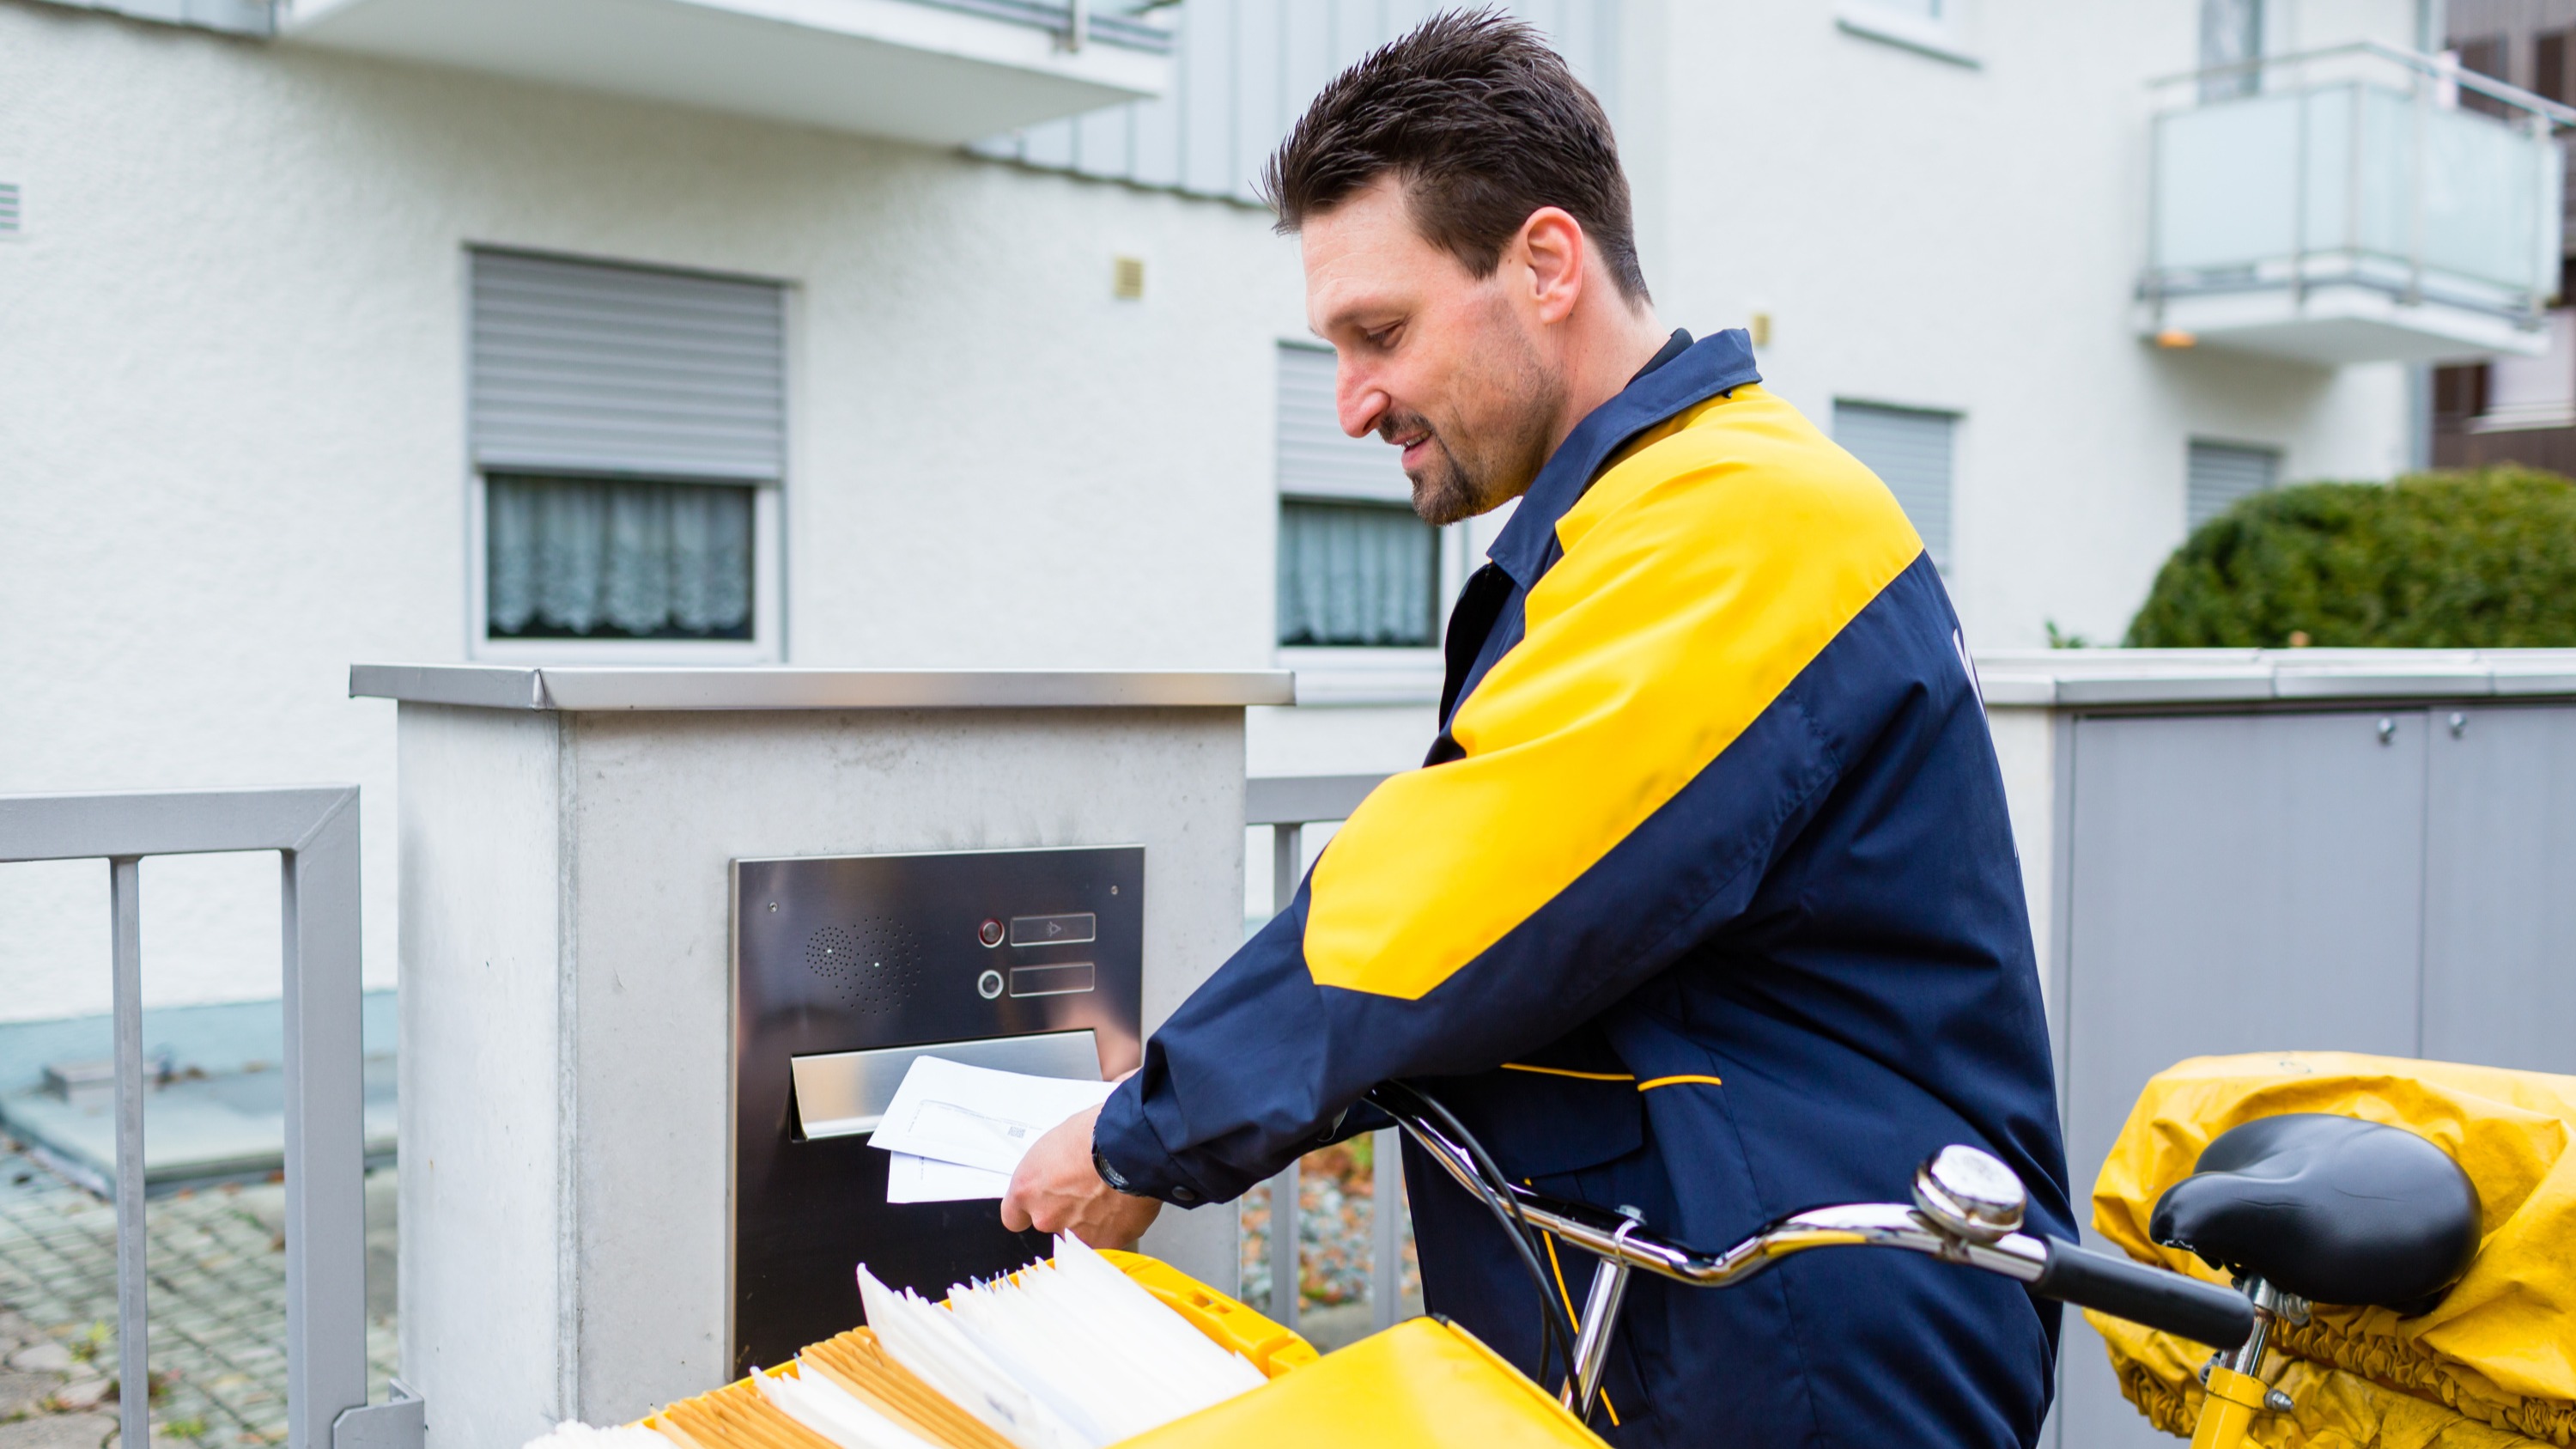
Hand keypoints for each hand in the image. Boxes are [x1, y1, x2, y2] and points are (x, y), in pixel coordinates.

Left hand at [1001, 1104, 1162, 1248]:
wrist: (1129, 1147)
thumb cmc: (1096, 1134)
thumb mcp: (1057, 1143)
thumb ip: (1049, 1170)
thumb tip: (1058, 1171)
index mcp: (1027, 1189)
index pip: (1013, 1217)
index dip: (1030, 1210)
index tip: (1040, 1204)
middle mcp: (1045, 1215)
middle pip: (1050, 1222)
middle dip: (1066, 1210)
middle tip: (1086, 1189)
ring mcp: (1073, 1233)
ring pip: (1079, 1232)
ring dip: (1091, 1219)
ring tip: (1109, 1194)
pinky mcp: (1104, 1242)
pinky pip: (1106, 1238)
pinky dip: (1114, 1226)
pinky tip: (1123, 1205)